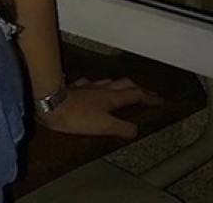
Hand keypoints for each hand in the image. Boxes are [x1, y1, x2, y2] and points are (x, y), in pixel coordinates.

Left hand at [36, 76, 164, 139]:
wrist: (52, 103)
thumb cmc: (77, 115)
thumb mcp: (104, 126)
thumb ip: (122, 128)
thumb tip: (136, 130)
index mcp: (111, 98)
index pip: (135, 95)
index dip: (149, 98)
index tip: (159, 100)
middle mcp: (101, 89)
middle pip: (125, 84)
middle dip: (138, 88)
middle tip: (146, 93)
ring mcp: (88, 87)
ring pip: (108, 81)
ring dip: (119, 84)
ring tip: (124, 87)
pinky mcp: (76, 88)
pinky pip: (90, 83)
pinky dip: (97, 85)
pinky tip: (93, 85)